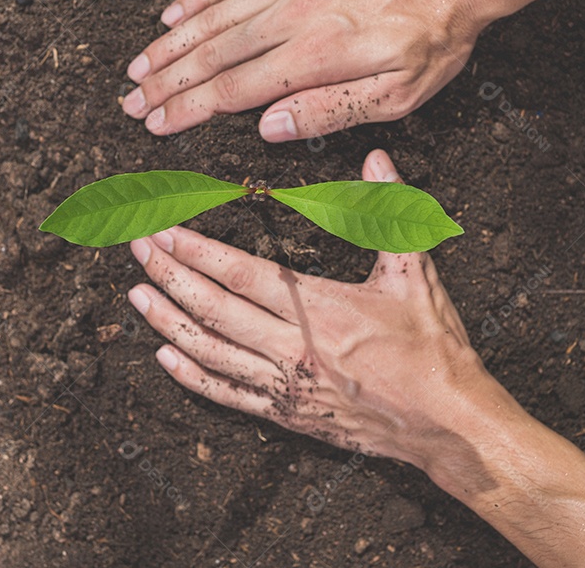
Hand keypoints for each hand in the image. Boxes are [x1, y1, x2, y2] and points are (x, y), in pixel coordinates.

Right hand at [121, 0, 488, 141]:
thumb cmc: (435, 35)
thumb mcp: (398, 95)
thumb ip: (328, 113)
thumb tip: (268, 129)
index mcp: (313, 56)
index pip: (232, 91)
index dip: (187, 110)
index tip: (155, 124)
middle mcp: (291, 16)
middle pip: (211, 55)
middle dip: (165, 82)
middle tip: (130, 101)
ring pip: (213, 17)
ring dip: (170, 44)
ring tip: (137, 65)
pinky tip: (173, 13)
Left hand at [126, 150, 498, 467]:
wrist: (447, 425)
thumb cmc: (433, 349)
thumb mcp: (416, 273)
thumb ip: (390, 213)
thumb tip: (377, 159)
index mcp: (322, 310)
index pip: (243, 273)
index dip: (198, 251)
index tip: (166, 229)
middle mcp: (295, 349)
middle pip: (215, 309)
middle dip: (170, 276)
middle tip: (138, 249)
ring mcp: (286, 387)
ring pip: (211, 352)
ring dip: (169, 322)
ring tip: (137, 296)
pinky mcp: (287, 415)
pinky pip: (228, 396)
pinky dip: (193, 376)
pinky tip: (166, 357)